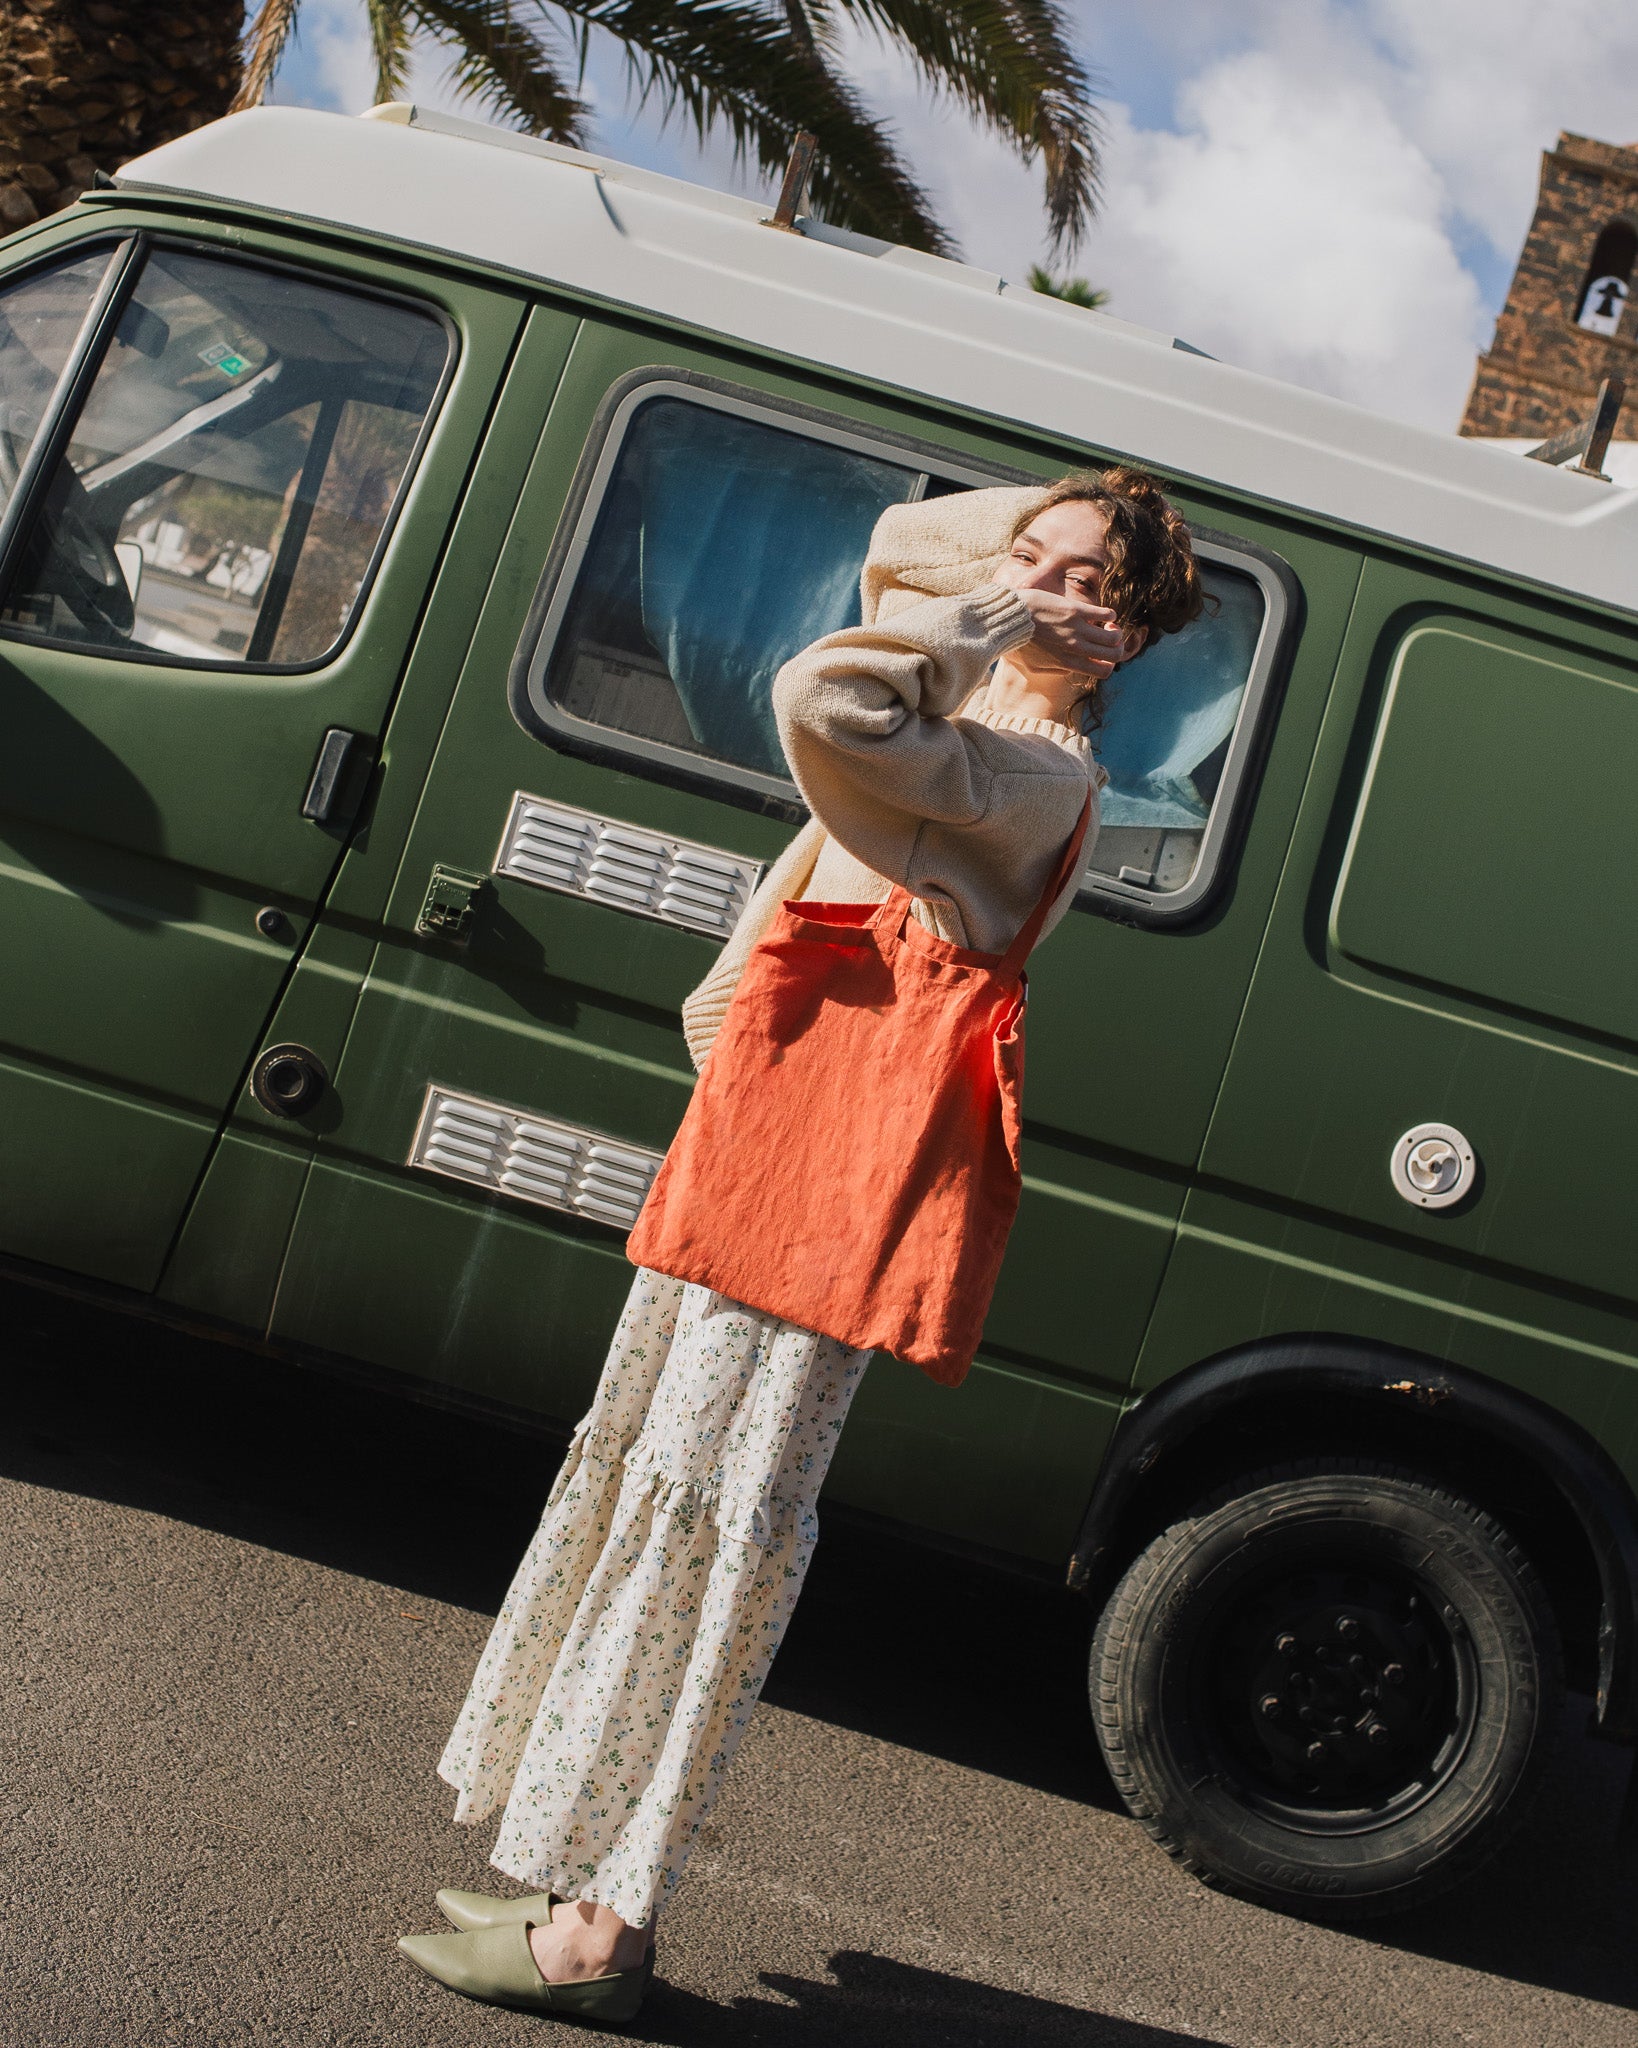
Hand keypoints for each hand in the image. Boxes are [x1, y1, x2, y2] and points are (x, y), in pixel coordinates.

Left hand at [1014, 586, 1128, 678]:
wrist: (1007, 619)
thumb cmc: (1015, 643)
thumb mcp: (1032, 666)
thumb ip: (1053, 669)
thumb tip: (1067, 668)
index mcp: (1066, 663)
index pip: (1103, 671)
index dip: (1107, 664)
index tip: (1100, 655)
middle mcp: (1075, 649)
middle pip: (1114, 655)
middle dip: (1116, 647)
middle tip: (1107, 638)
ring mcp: (1077, 629)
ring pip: (1114, 637)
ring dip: (1115, 631)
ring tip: (1107, 625)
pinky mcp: (1075, 610)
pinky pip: (1106, 614)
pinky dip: (1110, 615)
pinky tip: (1102, 613)